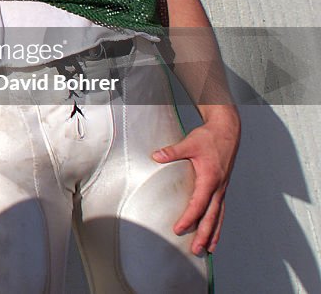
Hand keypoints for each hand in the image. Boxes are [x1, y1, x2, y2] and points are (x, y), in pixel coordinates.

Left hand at [152, 110, 239, 254]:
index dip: (189, 218)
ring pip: (218, 216)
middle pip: (212, 217)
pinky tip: (214, 232)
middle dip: (204, 235)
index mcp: (210, 179)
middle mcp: (218, 187)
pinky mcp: (221, 187)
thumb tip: (156, 156)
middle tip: (197, 251)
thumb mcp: (189, 143)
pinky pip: (220, 209)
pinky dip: (217, 223)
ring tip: (208, 250)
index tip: (179, 229)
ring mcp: (222, 188)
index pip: (198, 204)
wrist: (227, 131)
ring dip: (213, 233)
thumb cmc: (208, 138)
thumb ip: (172, 151)